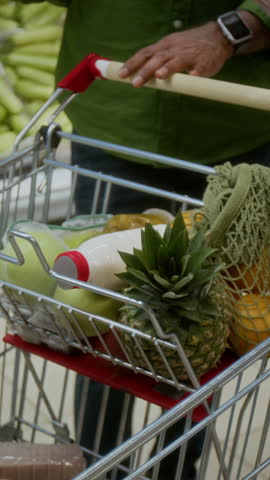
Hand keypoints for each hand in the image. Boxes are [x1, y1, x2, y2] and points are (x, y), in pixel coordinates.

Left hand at [119, 22, 233, 86]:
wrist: (217, 37)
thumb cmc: (189, 46)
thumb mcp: (170, 48)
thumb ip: (157, 60)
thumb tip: (140, 74)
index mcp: (165, 46)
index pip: (145, 54)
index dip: (133, 64)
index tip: (121, 75)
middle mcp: (175, 49)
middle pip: (157, 59)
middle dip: (145, 71)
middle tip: (135, 83)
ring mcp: (190, 55)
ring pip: (177, 61)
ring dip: (168, 68)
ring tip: (159, 76)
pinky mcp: (205, 62)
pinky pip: (200, 67)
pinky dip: (197, 72)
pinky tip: (193, 77)